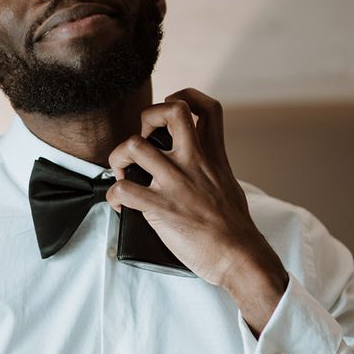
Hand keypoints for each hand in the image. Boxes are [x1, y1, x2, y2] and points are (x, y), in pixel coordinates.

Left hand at [106, 88, 287, 334]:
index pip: (207, 107)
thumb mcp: (228, 181)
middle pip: (169, 112)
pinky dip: (114, 197)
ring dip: (118, 158)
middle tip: (142, 139)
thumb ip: (211, 165)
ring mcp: (176, 182)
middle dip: (147, 117)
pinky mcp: (160, 207)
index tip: (173, 107)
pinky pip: (123, 190)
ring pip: (133, 146)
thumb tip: (194, 164)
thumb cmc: (234, 226)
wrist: (239, 257)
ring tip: (122, 172)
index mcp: (212, 154)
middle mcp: (193, 161)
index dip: (186, 96)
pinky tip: (120, 205)